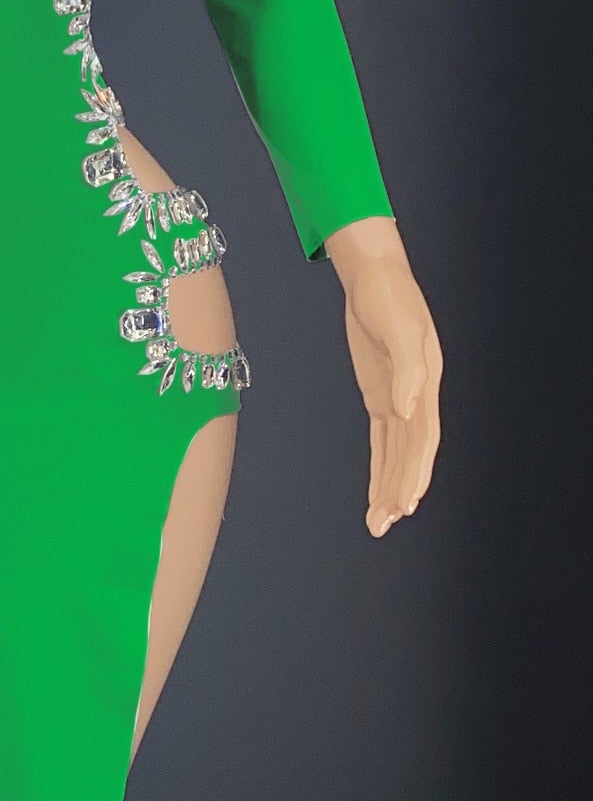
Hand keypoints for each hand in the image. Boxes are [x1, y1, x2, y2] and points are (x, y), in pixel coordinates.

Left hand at [323, 216, 441, 538]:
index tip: (406, 501)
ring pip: (396, 454)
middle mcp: (416, 397)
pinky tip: (376, 491)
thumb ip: (406, 369)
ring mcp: (399, 398)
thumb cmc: (387, 297)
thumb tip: (407, 411)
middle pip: (410, 453)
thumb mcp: (398, 326)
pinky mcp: (379, 396)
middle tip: (385, 523)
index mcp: (426, 382)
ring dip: (388, 487)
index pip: (422, 437)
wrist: (374, 277)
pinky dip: (379, 467)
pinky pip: (381, 440)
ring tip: (377, 522)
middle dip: (399, 489)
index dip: (415, 470)